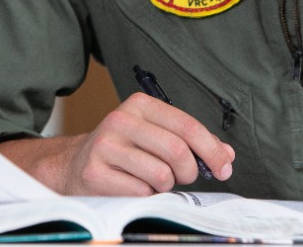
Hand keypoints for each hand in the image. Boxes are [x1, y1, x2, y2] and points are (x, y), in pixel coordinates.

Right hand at [0, 92, 233, 194]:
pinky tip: (133, 187)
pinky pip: (140, 192)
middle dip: (189, 172)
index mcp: (140, 105)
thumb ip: (191, 143)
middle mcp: (120, 119)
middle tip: (184, 178)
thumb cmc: (125, 152)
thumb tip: (227, 155)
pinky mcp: (95, 172)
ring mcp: (105, 145)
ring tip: (153, 181)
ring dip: (165, 186)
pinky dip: (145, 196)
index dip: (212, 150)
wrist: (75, 166)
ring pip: (160, 174)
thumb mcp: (155, 137)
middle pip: (176, 150)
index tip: (224, 168)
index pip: (187, 125)